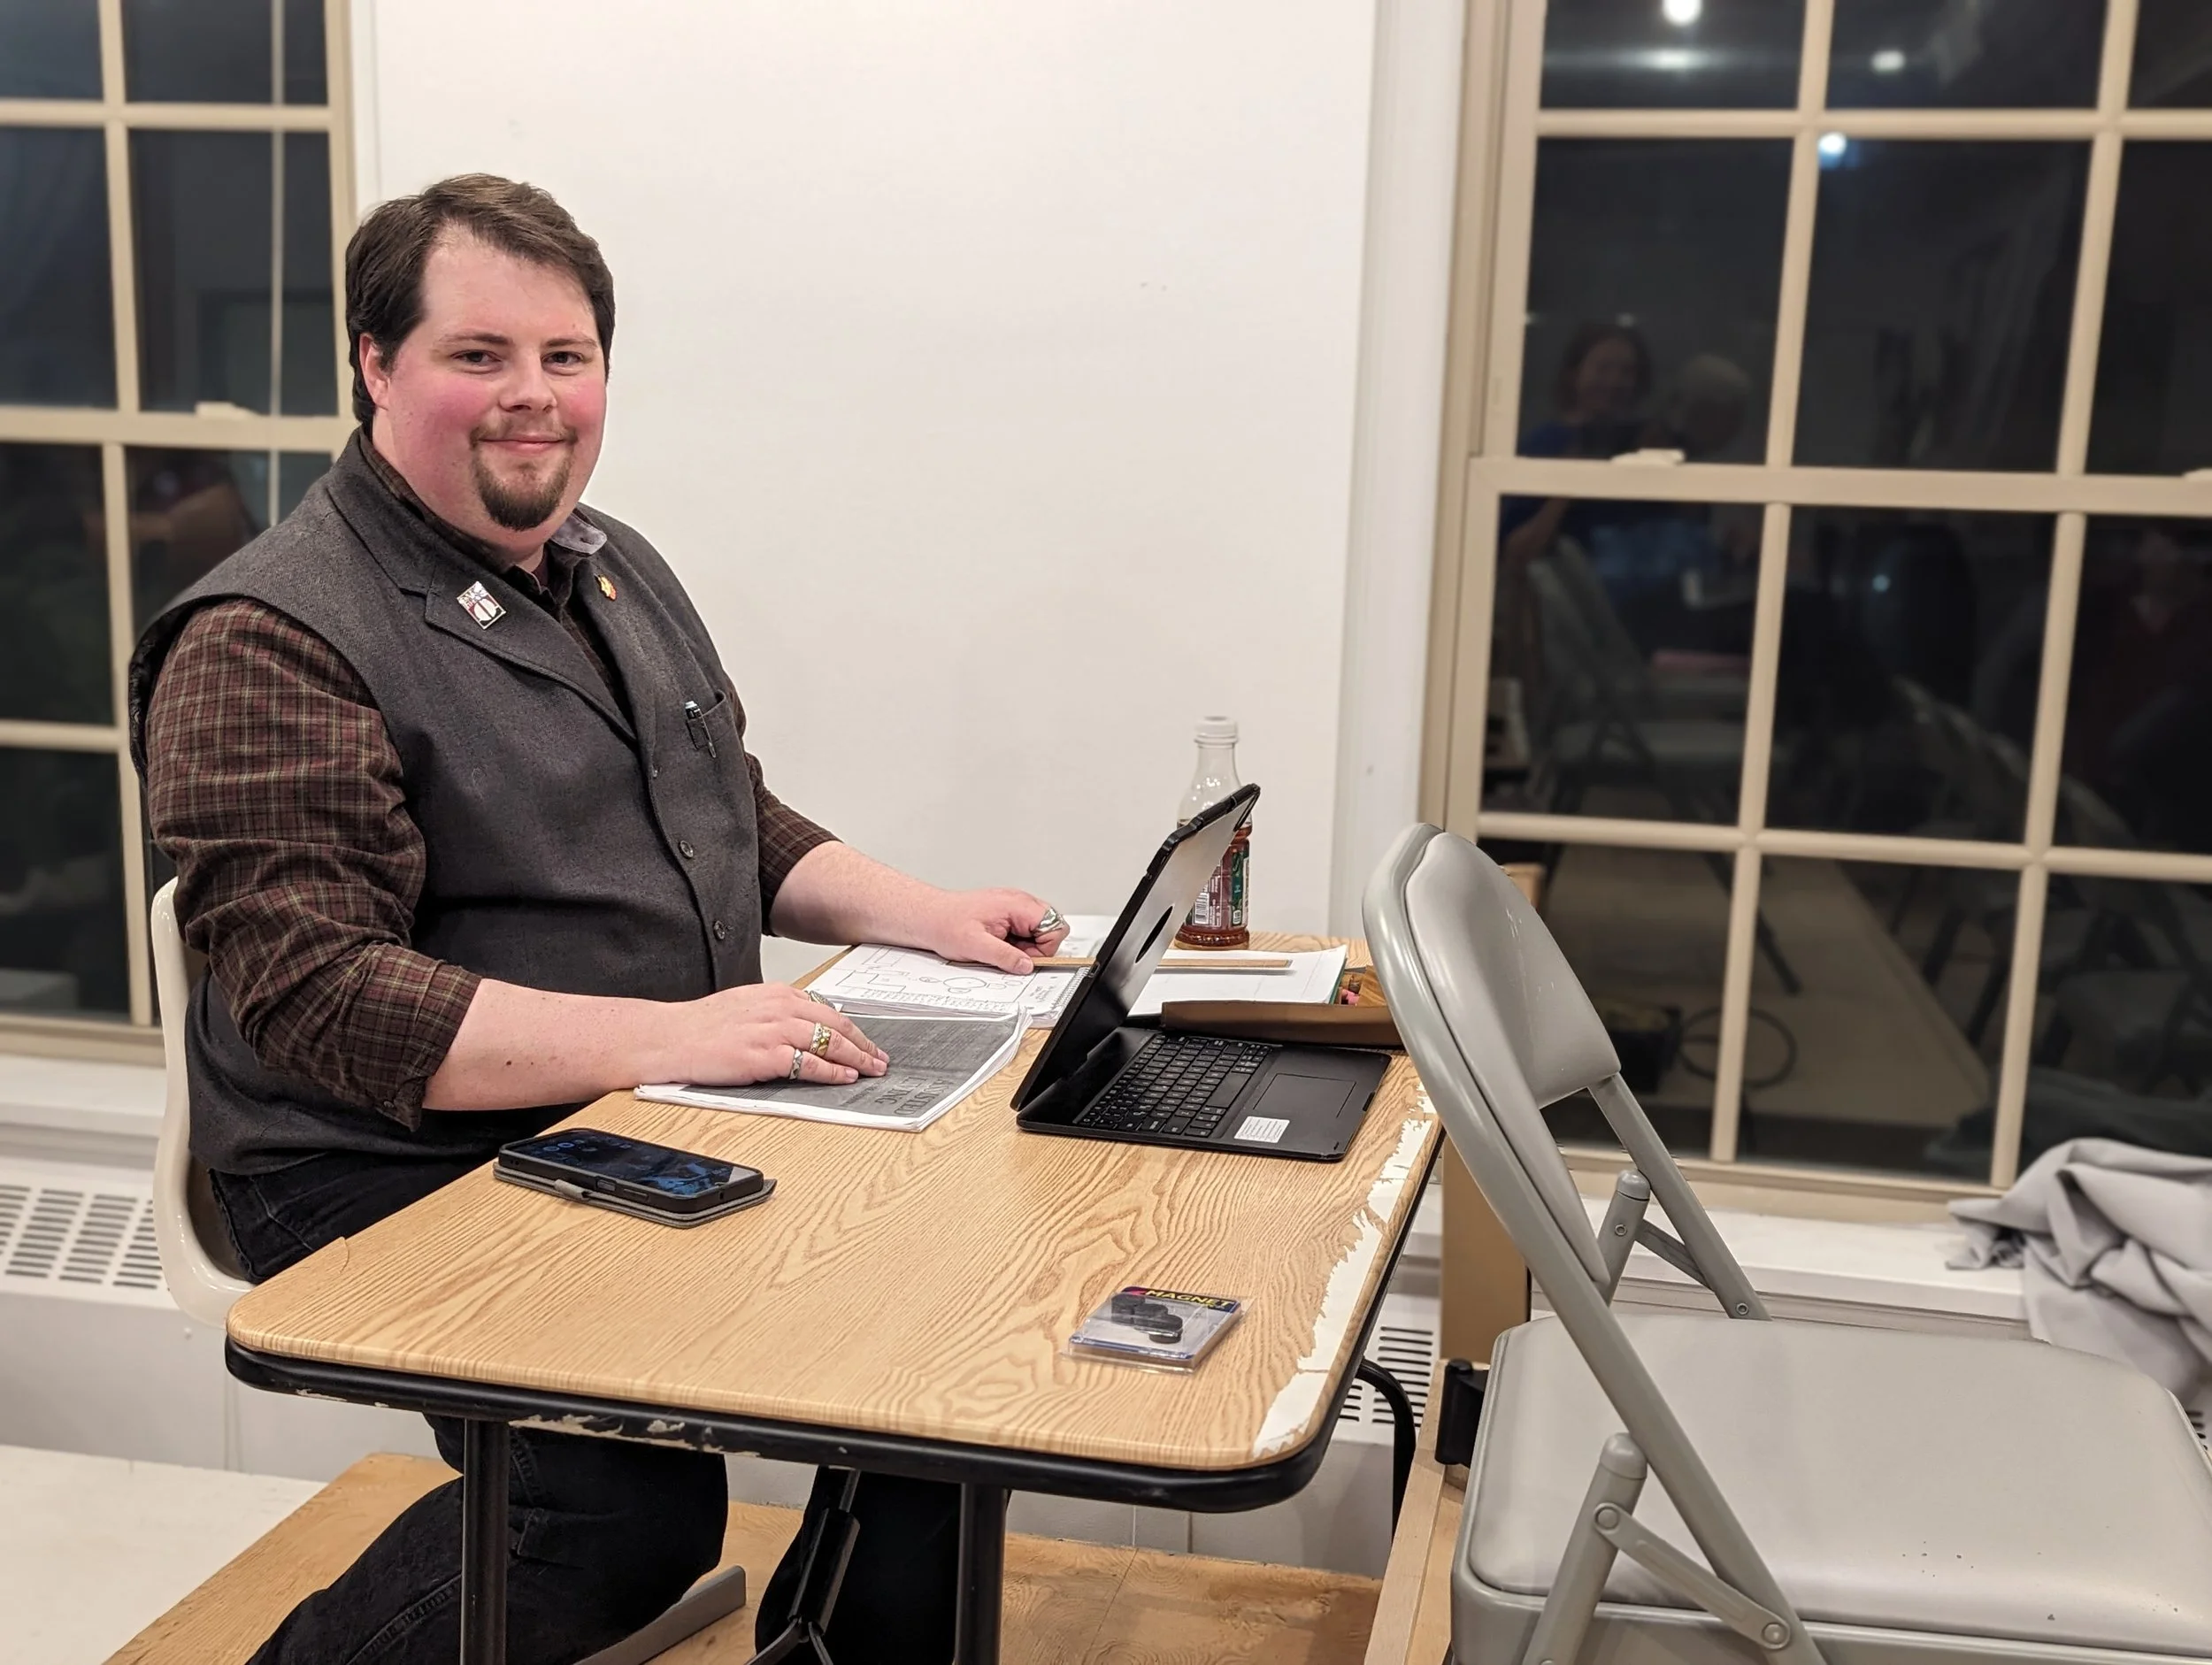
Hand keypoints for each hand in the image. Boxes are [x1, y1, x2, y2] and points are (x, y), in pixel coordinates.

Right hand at [664, 984, 888, 1084]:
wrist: (670, 1037)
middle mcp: (780, 1008)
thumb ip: (779, 1012)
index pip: (828, 1010)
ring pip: (830, 1044)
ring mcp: (773, 1032)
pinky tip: (846, 1078)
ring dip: (857, 1059)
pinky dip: (832, 1073)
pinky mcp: (764, 1056)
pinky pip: (809, 1065)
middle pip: (837, 1026)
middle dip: (864, 1045)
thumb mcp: (748, 1006)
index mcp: (778, 994)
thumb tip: (809, 1027)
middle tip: (880, 1059)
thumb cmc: (703, 1026)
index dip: (853, 1029)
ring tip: (872, 1070)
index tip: (867, 1042)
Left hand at [915, 888, 1069, 974]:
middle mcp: (1018, 901)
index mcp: (1015, 904)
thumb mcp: (976, 946)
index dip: (1044, 947)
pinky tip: (998, 943)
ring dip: (1025, 945)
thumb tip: (1027, 966)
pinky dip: (1016, 941)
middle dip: (1037, 946)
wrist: (929, 916)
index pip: (1054, 925)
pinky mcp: (1007, 913)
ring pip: (1038, 929)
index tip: (1026, 957)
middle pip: (1050, 926)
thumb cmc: (947, 924)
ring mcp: (1013, 906)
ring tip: (1001, 947)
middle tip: (1013, 953)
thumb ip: (1005, 956)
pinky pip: (1024, 930)